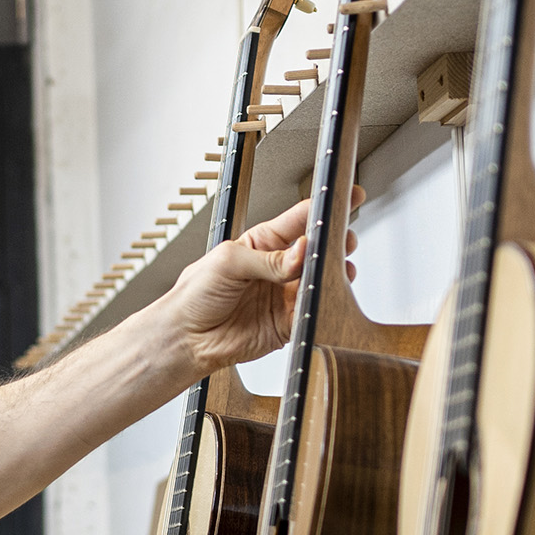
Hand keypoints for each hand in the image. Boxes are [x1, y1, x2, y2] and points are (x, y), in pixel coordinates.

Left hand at [157, 186, 365, 375]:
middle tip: (343, 241)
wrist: (185, 338)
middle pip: (318, 250)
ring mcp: (284, 295)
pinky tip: (321, 299)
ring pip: (321, 281)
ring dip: (332, 276)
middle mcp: (277, 267)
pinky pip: (312, 313)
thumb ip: (268, 258)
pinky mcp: (287, 323)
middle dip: (335, 243)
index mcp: (262, 243)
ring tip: (336, 271)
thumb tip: (301, 252)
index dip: (325, 206)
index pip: (300, 219)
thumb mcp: (228, 262)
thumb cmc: (195, 294)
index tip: (348, 197)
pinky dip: (321, 306)